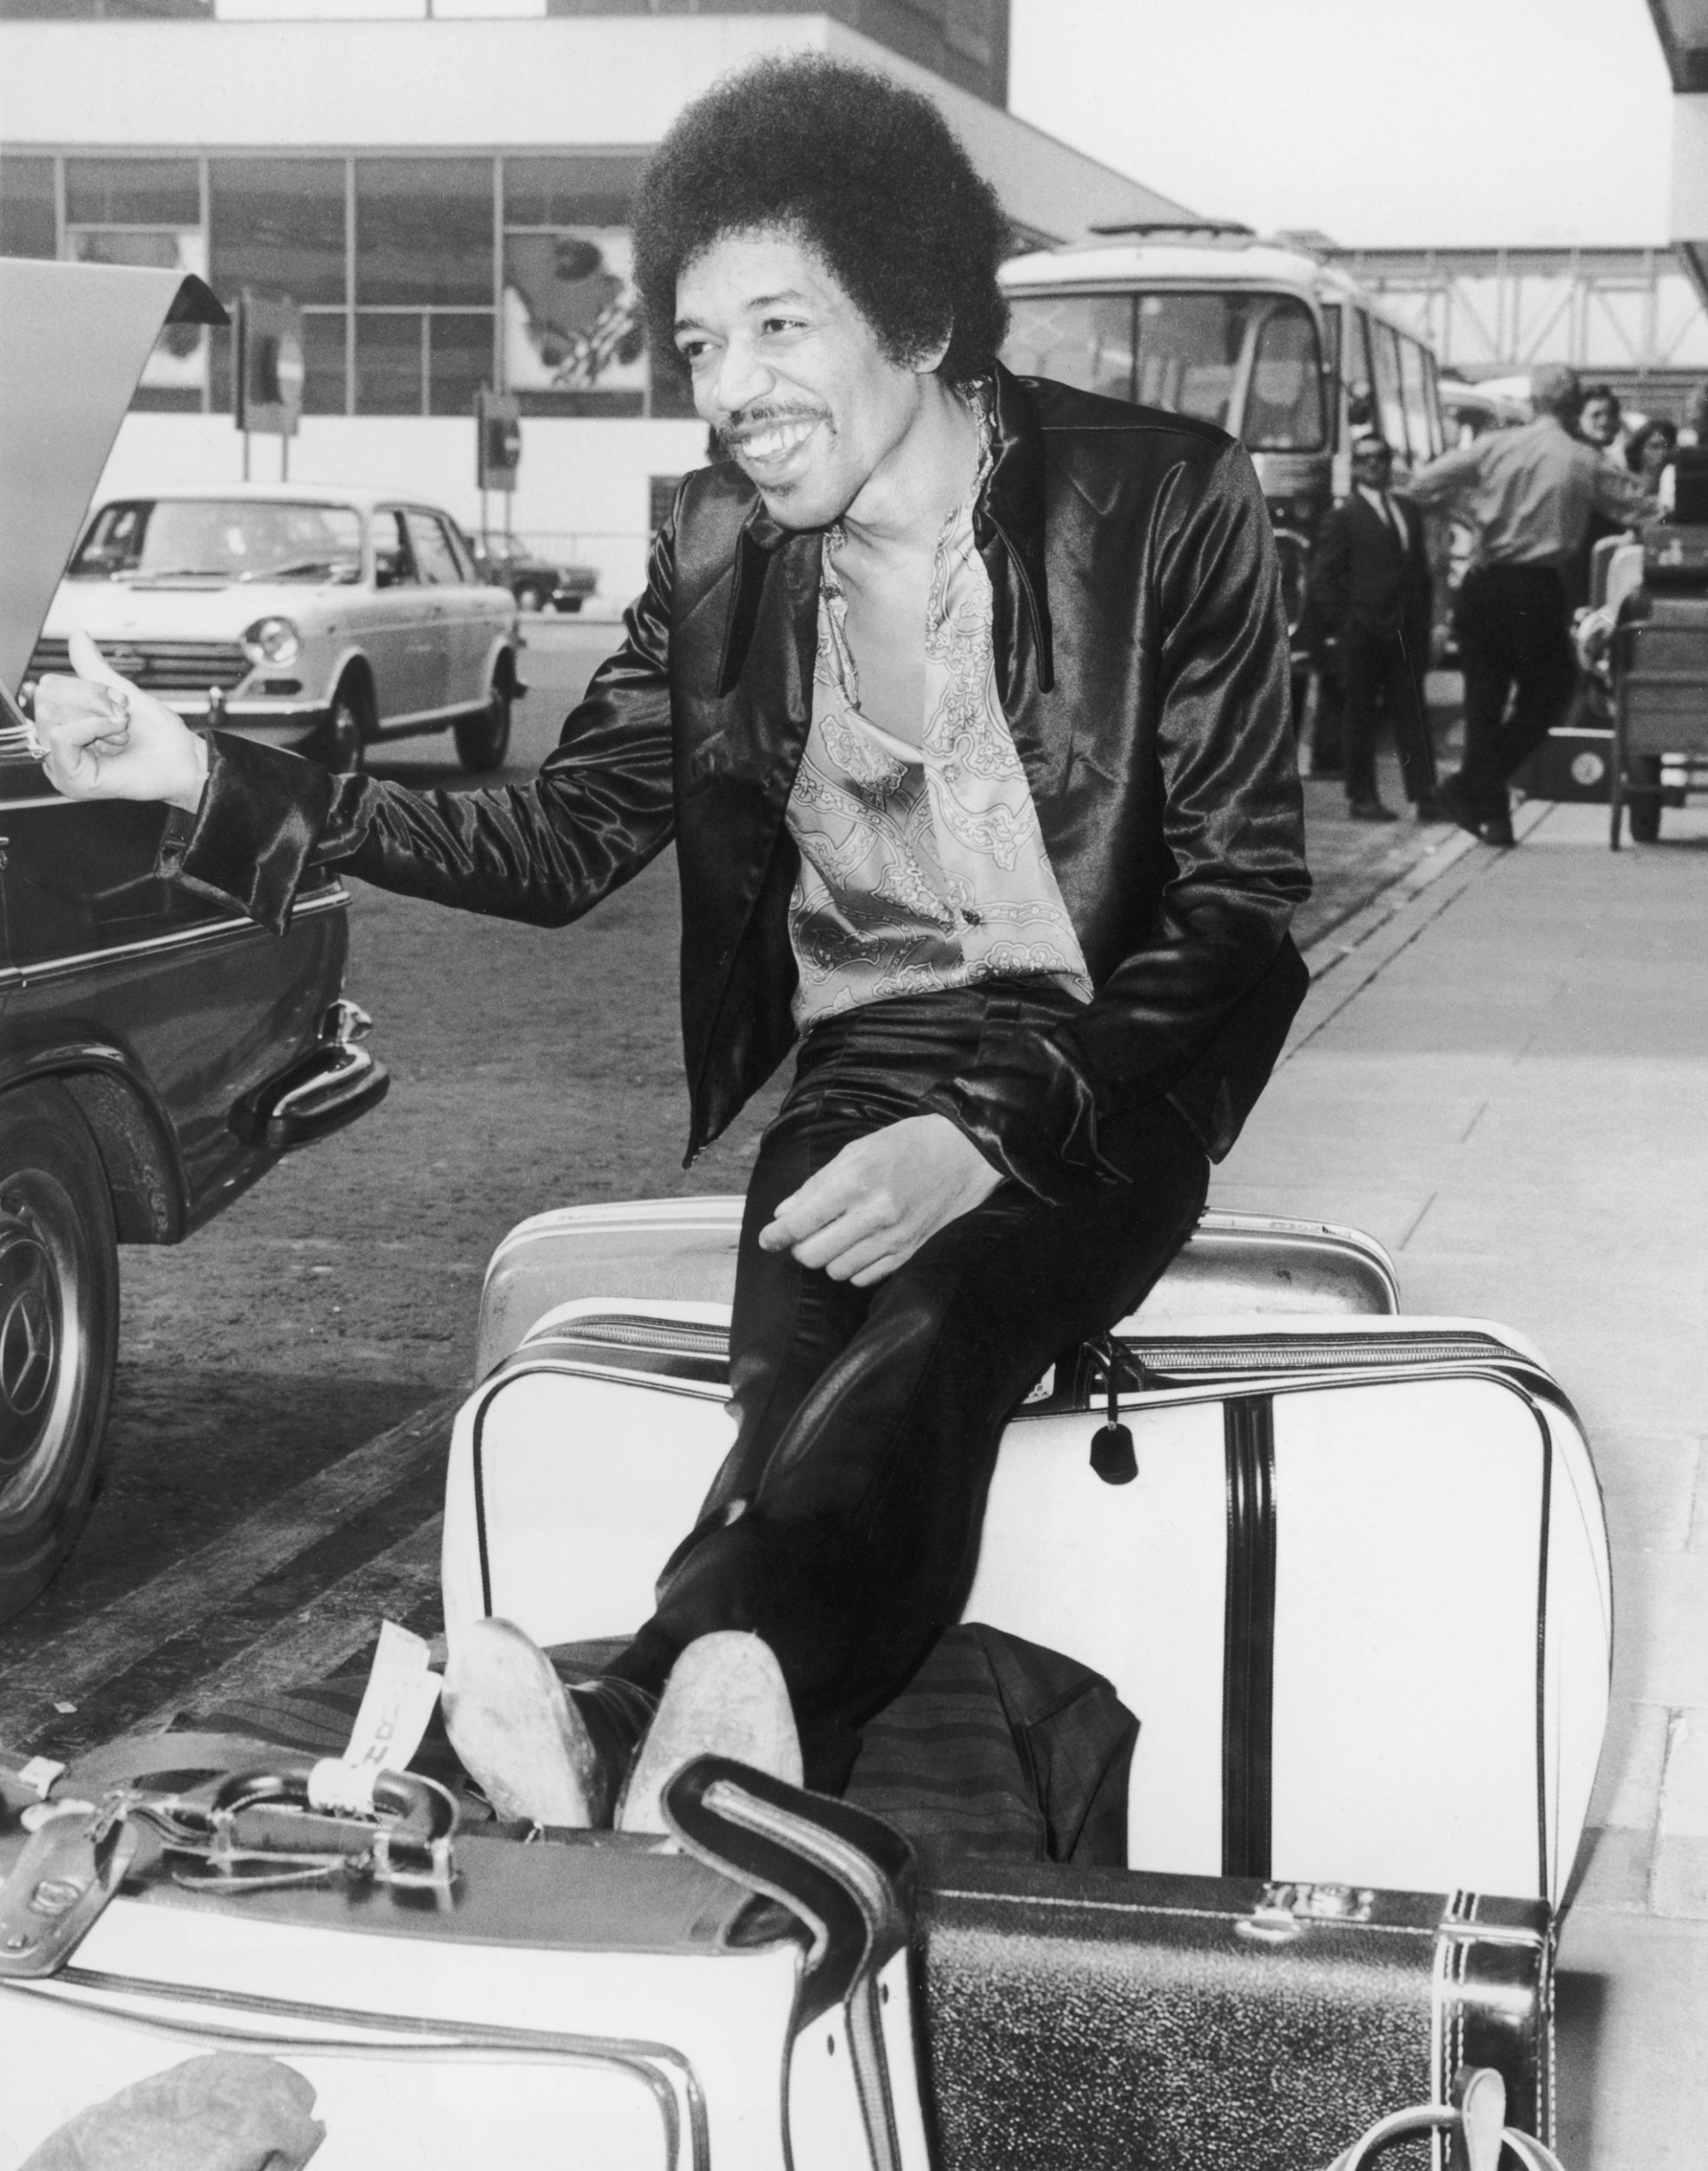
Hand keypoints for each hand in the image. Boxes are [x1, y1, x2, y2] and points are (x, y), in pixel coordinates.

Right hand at [34, 632, 208, 811]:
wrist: (184, 759)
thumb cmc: (159, 735)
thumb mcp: (120, 692)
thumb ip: (93, 668)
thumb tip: (77, 635)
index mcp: (63, 727)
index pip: (47, 687)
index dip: (86, 687)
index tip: (119, 703)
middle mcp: (56, 748)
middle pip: (46, 696)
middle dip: (92, 700)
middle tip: (121, 720)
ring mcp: (60, 767)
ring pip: (51, 713)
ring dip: (98, 716)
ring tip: (120, 733)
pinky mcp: (70, 781)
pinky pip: (62, 735)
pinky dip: (93, 727)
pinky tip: (116, 738)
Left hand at [758, 1113, 1002, 1285]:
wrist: (965, 1154)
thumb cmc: (909, 1144)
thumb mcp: (858, 1150)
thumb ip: (818, 1184)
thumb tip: (786, 1213)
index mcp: (856, 1182)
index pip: (801, 1223)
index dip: (776, 1236)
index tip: (767, 1240)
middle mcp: (874, 1215)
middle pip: (813, 1255)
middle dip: (800, 1247)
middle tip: (804, 1234)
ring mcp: (894, 1238)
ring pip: (836, 1270)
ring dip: (827, 1258)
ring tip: (834, 1238)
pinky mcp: (909, 1253)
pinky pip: (865, 1278)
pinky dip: (852, 1268)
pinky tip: (857, 1249)